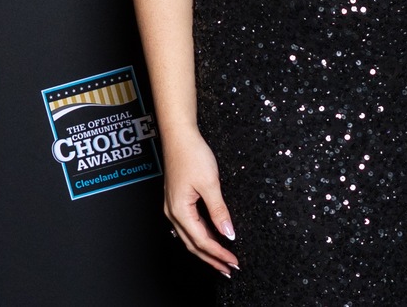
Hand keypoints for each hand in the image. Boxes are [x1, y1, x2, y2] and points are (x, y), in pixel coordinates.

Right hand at [162, 129, 239, 275]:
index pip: (202, 241)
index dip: (219, 253)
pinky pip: (189, 226)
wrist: (179, 136)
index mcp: (179, 211)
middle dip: (212, 259)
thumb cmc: (191, 154)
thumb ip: (219, 210)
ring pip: (190, 237)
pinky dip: (201, 236)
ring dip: (207, 250)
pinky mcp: (177, 201)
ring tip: (222, 259)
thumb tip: (228, 233)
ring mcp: (173, 207)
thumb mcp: (210, 183)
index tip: (233, 262)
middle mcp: (173, 213)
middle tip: (228, 269)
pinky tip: (212, 238)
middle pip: (193, 245)